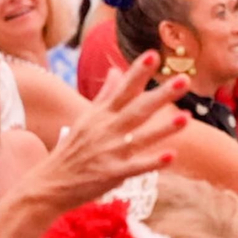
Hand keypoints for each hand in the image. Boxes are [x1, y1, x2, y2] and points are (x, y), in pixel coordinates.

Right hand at [29, 52, 187, 210]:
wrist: (51, 184)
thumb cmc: (71, 151)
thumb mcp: (85, 119)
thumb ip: (104, 96)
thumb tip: (116, 71)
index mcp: (101, 116)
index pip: (123, 89)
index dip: (138, 72)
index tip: (154, 54)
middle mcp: (107, 130)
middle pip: (138, 109)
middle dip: (161, 95)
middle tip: (184, 80)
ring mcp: (110, 152)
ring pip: (142, 137)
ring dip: (164, 128)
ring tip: (187, 117)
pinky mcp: (113, 174)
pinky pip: (137, 167)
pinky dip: (153, 162)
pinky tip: (171, 156)